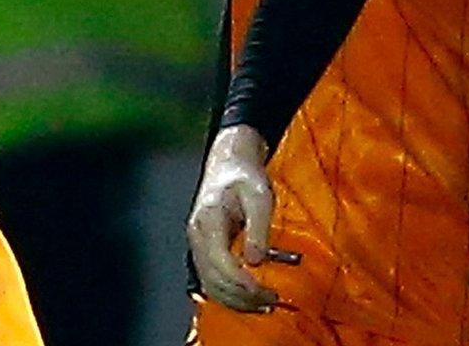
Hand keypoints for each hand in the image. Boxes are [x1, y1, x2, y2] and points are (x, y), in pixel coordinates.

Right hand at [187, 126, 278, 312]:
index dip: (242, 282)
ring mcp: (198, 245)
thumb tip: (255, 261)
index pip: (220, 262)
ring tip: (264, 304)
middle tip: (271, 300)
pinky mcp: (204, 251)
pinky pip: (213, 280)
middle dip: (242, 296)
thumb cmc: (244, 177)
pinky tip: (250, 298)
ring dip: (236, 300)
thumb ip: (257, 228)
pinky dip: (230, 294)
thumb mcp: (259, 195)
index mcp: (208, 221)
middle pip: (213, 279)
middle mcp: (197, 237)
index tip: (265, 291)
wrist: (228, 164)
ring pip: (210, 285)